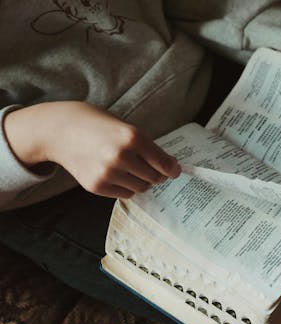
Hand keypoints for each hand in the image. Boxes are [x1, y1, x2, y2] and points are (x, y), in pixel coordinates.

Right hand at [4, 101, 180, 197]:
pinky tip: (117, 174)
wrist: (60, 130)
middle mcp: (121, 157)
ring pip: (141, 188)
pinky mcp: (97, 186)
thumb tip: (170, 168)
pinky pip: (125, 194)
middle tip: (153, 169)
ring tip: (131, 169)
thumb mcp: (126, 127)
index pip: (164, 164)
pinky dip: (126, 187)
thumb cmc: (97, 125)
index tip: (175, 170)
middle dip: (158, 175)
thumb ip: (147, 147)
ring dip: (142, 181)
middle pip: (155, 178)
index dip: (173, 169)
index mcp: (132, 137)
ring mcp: (108, 174)